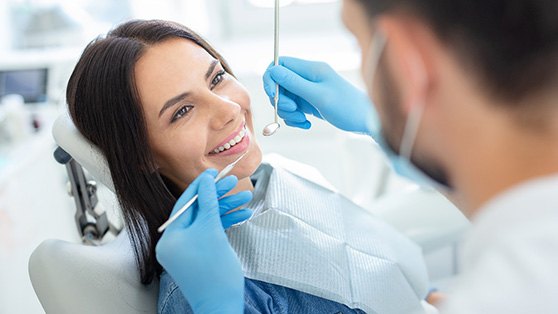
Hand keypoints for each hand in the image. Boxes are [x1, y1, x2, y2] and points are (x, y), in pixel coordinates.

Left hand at [156, 169, 250, 313]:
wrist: (222, 305)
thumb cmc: (214, 272)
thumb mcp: (212, 230)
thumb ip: (209, 202)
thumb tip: (206, 180)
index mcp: (170, 237)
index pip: (185, 203)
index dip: (201, 185)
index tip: (214, 173)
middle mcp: (175, 243)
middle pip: (198, 211)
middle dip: (218, 197)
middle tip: (233, 183)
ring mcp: (187, 250)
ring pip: (206, 221)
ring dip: (225, 209)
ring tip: (245, 199)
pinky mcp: (199, 256)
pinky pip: (210, 234)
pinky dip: (224, 224)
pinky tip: (241, 215)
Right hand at [263, 56, 378, 134]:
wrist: (366, 121)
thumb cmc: (348, 107)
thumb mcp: (319, 96)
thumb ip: (294, 83)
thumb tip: (273, 71)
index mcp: (311, 69)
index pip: (280, 64)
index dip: (271, 79)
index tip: (273, 95)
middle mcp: (308, 77)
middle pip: (279, 83)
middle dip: (281, 100)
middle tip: (293, 110)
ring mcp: (309, 90)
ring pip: (285, 98)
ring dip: (288, 112)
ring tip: (301, 119)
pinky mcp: (311, 103)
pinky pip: (293, 109)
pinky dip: (295, 118)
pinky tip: (306, 123)